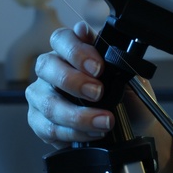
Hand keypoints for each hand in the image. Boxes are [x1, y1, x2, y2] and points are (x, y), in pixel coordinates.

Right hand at [26, 21, 172, 172]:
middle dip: (74, 81)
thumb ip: (115, 59)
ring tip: (105, 121)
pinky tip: (93, 133)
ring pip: (48, 103)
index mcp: (71, 51)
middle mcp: (52, 69)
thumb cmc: (126, 96)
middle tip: (98, 93)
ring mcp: (42, 95)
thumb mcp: (128, 75)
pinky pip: (49, 128)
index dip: (76, 51)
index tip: (98, 67)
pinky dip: (75, 133)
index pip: (61, 39)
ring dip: (79, 115)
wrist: (133, 126)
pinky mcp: (39, 121)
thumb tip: (109, 47)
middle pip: (46, 66)